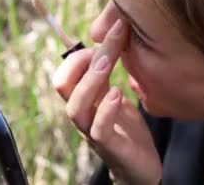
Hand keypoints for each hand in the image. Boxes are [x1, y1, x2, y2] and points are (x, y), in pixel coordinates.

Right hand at [52, 19, 161, 184]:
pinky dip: (106, 110)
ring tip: (109, 64)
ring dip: (91, 81)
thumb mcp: (114, 94)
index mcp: (84, 99)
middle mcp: (84, 113)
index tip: (105, 37)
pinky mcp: (111, 148)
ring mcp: (93, 131)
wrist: (140, 167)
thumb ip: (105, 74)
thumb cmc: (126, 129)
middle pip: (63, 84)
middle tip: (109, 43)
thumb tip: (106, 38)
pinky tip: (118, 94)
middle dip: (82, 60)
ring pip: (75, 107)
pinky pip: (98, 131)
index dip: (79, 53)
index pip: (66, 72)